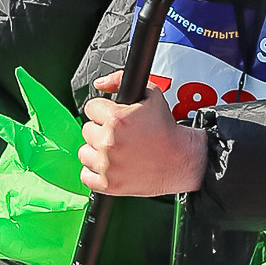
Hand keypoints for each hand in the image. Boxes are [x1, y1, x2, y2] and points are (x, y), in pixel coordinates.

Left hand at [79, 74, 206, 198]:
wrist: (181, 160)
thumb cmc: (166, 131)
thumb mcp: (151, 94)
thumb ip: (120, 80)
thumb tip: (100, 84)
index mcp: (117, 119)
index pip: (90, 108)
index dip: (103, 111)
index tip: (112, 118)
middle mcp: (109, 142)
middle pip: (87, 130)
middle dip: (101, 130)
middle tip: (118, 135)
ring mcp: (107, 165)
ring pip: (84, 152)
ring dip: (96, 151)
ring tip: (115, 151)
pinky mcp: (108, 184)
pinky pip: (85, 176)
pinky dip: (94, 172)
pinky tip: (109, 166)